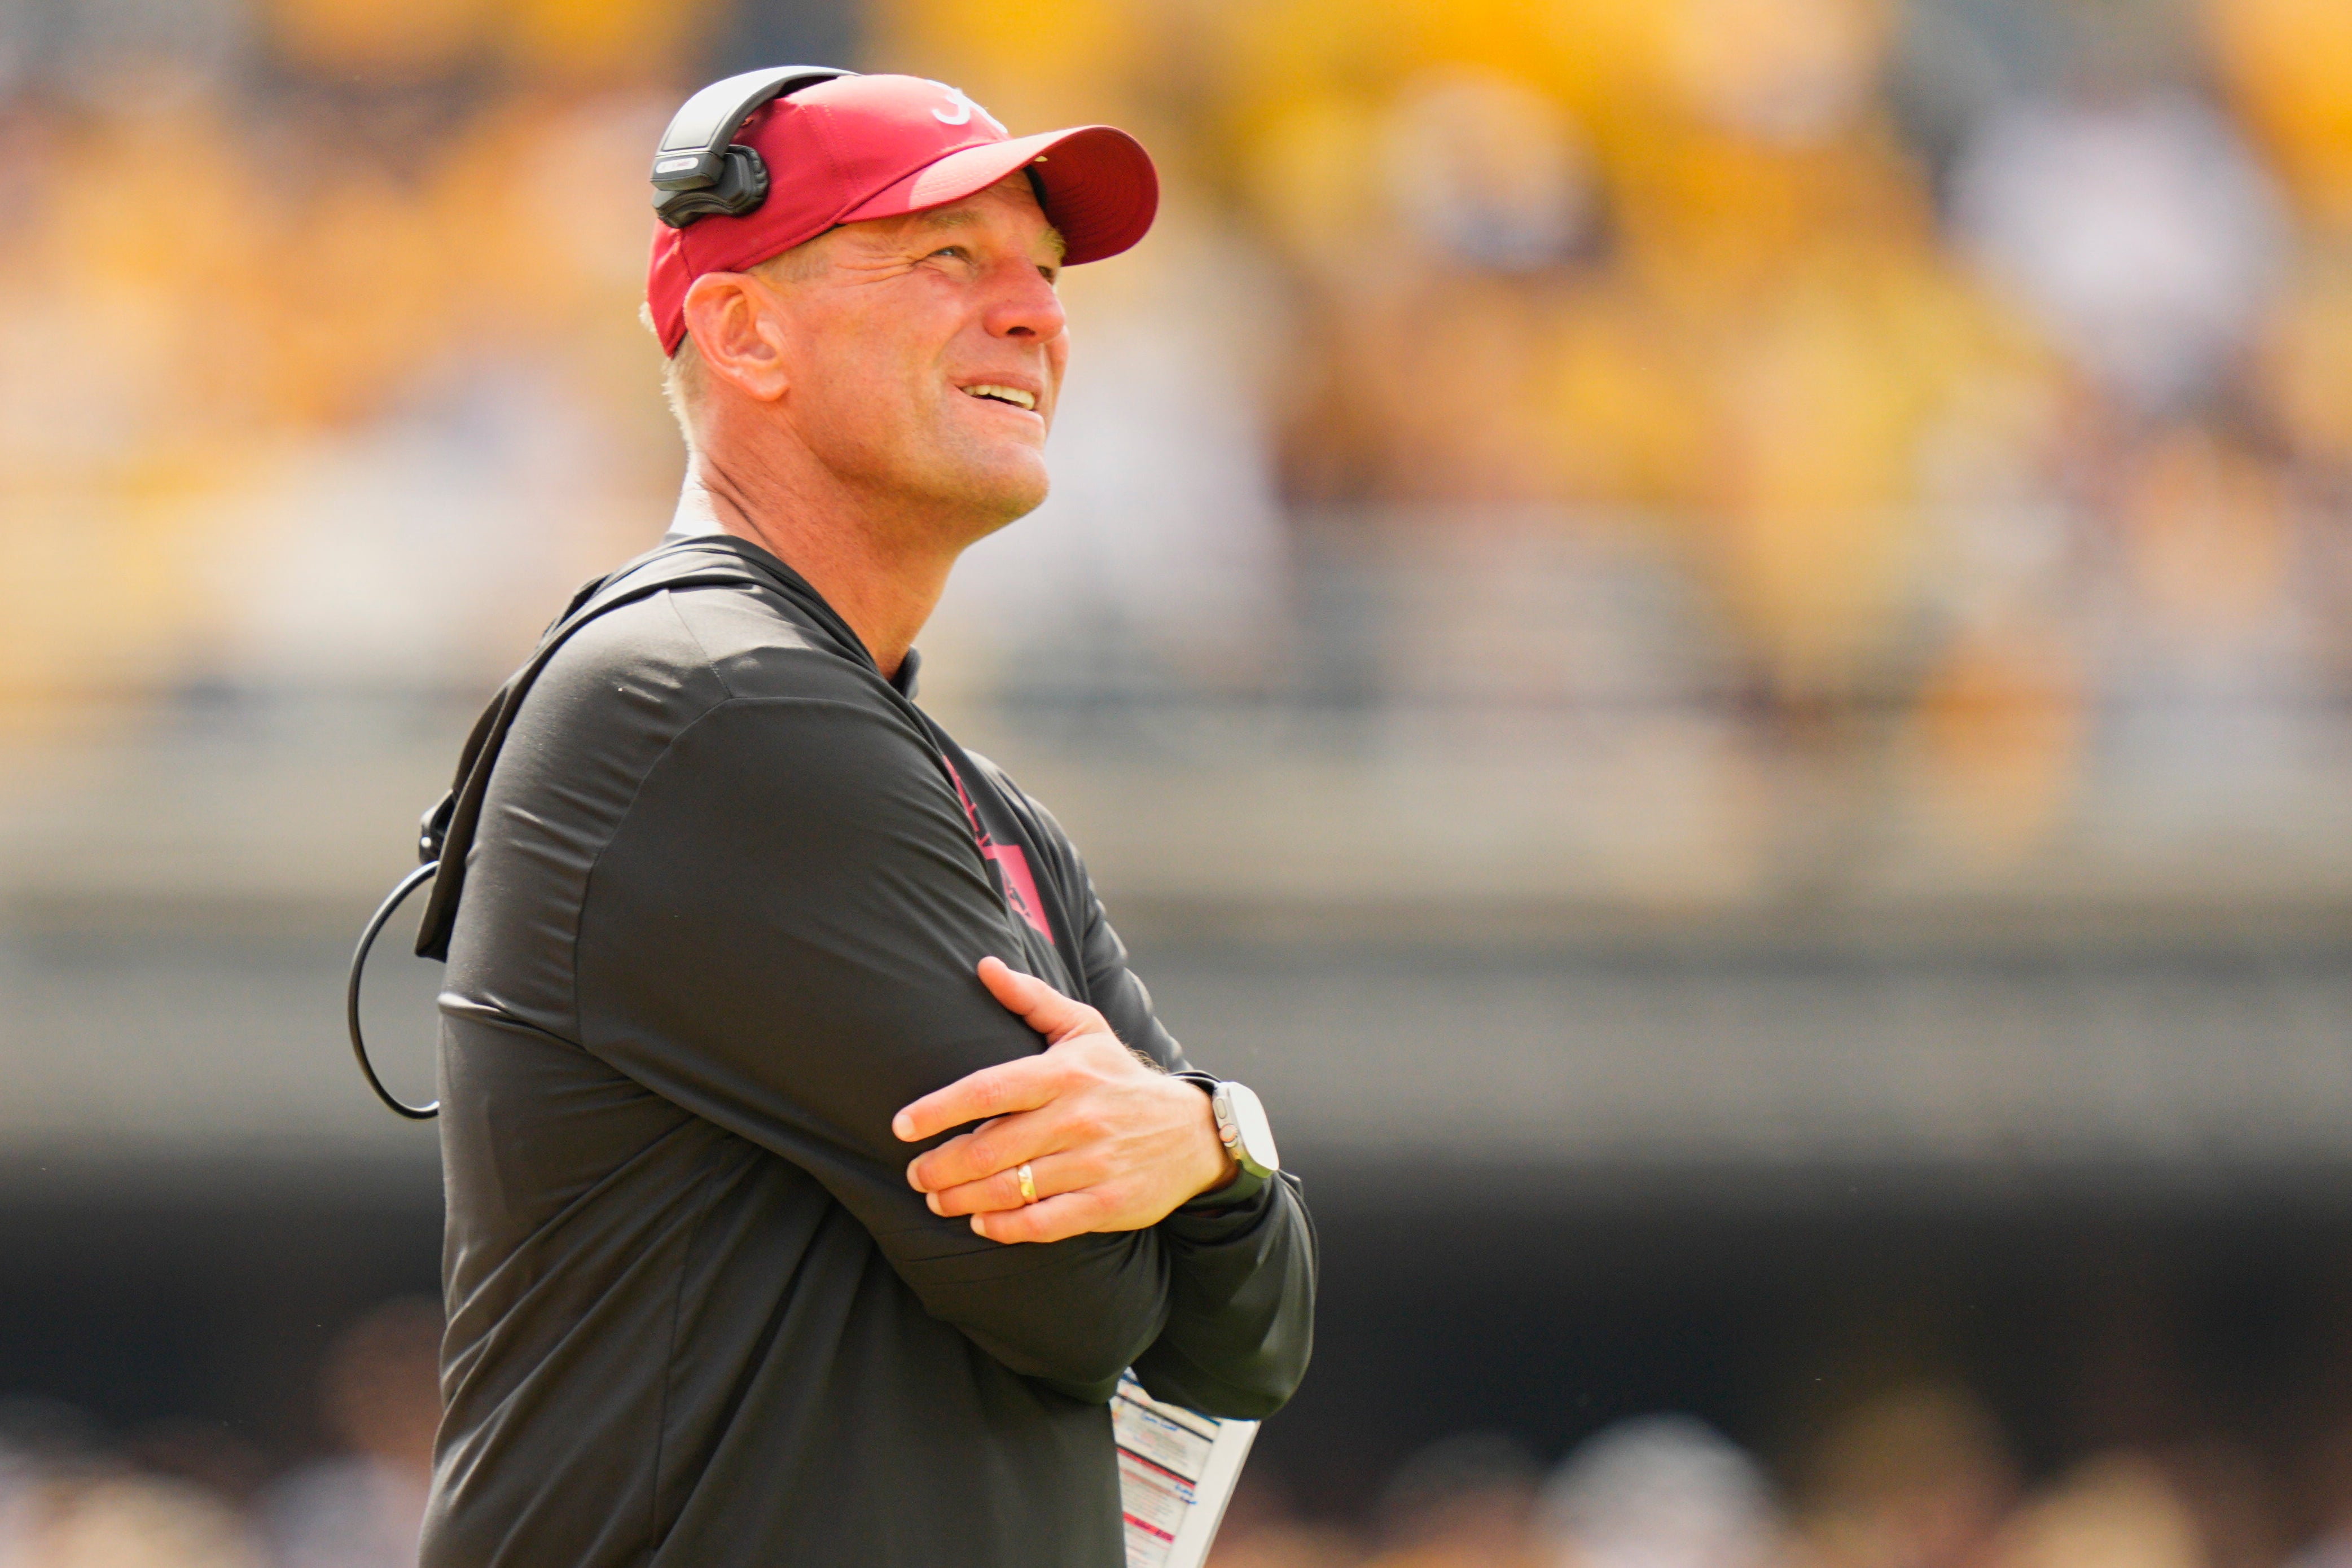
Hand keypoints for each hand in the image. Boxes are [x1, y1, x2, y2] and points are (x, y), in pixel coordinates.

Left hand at [892, 957, 1238, 1243]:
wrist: (1192, 1132)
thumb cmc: (1120, 1079)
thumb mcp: (1084, 1030)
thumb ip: (1031, 999)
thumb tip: (984, 966)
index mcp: (1064, 1073)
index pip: (988, 1089)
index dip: (938, 1109)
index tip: (901, 1125)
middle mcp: (1078, 1117)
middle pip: (990, 1149)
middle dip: (941, 1166)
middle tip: (916, 1174)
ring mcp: (1094, 1163)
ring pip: (1011, 1189)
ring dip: (962, 1199)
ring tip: (937, 1199)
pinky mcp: (1108, 1204)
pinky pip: (1044, 1223)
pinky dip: (1005, 1227)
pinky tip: (982, 1223)